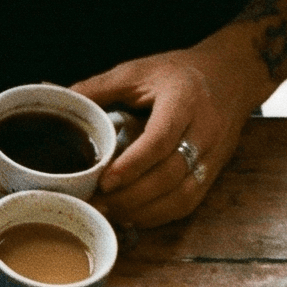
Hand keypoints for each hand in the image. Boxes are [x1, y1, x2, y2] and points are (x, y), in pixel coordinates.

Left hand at [74, 36, 269, 227]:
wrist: (233, 74)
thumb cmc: (179, 72)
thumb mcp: (138, 71)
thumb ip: (97, 87)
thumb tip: (53, 94)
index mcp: (184, 100)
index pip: (161, 139)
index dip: (133, 165)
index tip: (104, 181)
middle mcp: (205, 130)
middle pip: (171, 174)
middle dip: (131, 196)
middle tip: (96, 203)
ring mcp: (214, 154)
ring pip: (182, 195)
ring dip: (143, 210)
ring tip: (109, 212)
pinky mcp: (215, 171)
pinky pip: (188, 203)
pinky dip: (158, 215)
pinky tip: (132, 215)